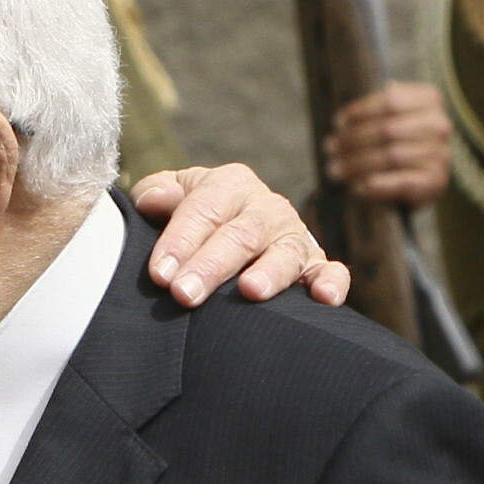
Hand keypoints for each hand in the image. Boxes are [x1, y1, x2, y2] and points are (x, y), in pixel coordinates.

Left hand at [131, 163, 349, 307]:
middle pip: (240, 235)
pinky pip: (329, 270)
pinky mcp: (315, 263)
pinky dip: (331, 282)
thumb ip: (156, 194)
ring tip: (250, 291)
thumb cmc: (192, 218)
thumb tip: (152, 200)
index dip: (180, 241)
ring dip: (269, 273)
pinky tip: (325, 299)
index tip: (159, 274)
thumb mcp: (169, 198)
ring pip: (285, 253)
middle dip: (211, 266)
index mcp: (229, 184)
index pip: (203, 210)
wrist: (229, 230)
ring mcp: (293, 235)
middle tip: (184, 294)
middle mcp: (265, 207)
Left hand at [323, 81, 451, 207]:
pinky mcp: (435, 181)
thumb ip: (373, 108)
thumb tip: (343, 120)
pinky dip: (375, 185)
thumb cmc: (395, 140)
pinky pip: (401, 182)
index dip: (359, 112)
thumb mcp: (388, 115)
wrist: (418, 178)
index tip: (337, 123)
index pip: (390, 102)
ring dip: (356, 164)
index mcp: (430, 100)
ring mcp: (440, 154)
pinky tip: (356, 187)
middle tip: (330, 149)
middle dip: (352, 140)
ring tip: (335, 169)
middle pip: (386, 130)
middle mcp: (440, 125)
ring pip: (390, 156)